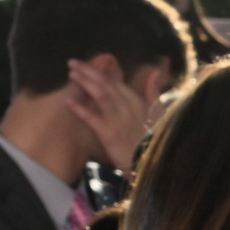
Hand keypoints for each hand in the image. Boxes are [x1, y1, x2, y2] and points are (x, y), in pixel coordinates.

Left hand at [63, 57, 158, 173]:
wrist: (154, 167)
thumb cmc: (156, 143)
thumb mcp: (160, 116)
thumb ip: (154, 93)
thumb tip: (155, 72)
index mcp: (140, 104)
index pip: (117, 83)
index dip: (101, 71)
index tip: (87, 64)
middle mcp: (129, 109)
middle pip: (108, 85)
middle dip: (90, 71)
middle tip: (72, 62)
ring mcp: (120, 122)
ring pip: (101, 96)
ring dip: (86, 83)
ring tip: (72, 74)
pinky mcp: (110, 136)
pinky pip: (93, 120)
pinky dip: (81, 110)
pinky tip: (69, 102)